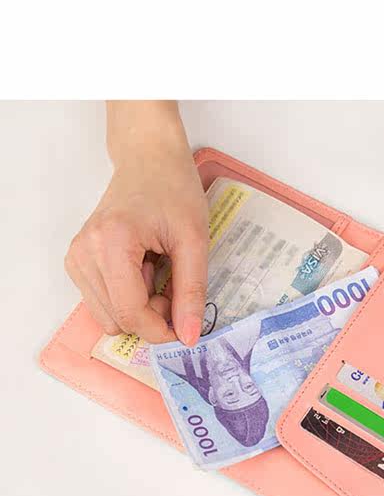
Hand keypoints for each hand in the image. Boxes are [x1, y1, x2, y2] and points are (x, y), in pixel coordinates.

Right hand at [64, 101, 207, 346]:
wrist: (149, 158)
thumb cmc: (174, 189)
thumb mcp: (194, 240)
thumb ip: (191, 290)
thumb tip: (189, 336)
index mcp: (111, 244)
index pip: (130, 312)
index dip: (160, 329)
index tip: (184, 324)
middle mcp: (83, 253)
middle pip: (117, 320)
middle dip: (151, 315)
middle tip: (173, 285)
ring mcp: (76, 257)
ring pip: (108, 316)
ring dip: (139, 307)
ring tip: (156, 272)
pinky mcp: (77, 260)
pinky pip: (102, 302)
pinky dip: (127, 297)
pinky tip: (141, 269)